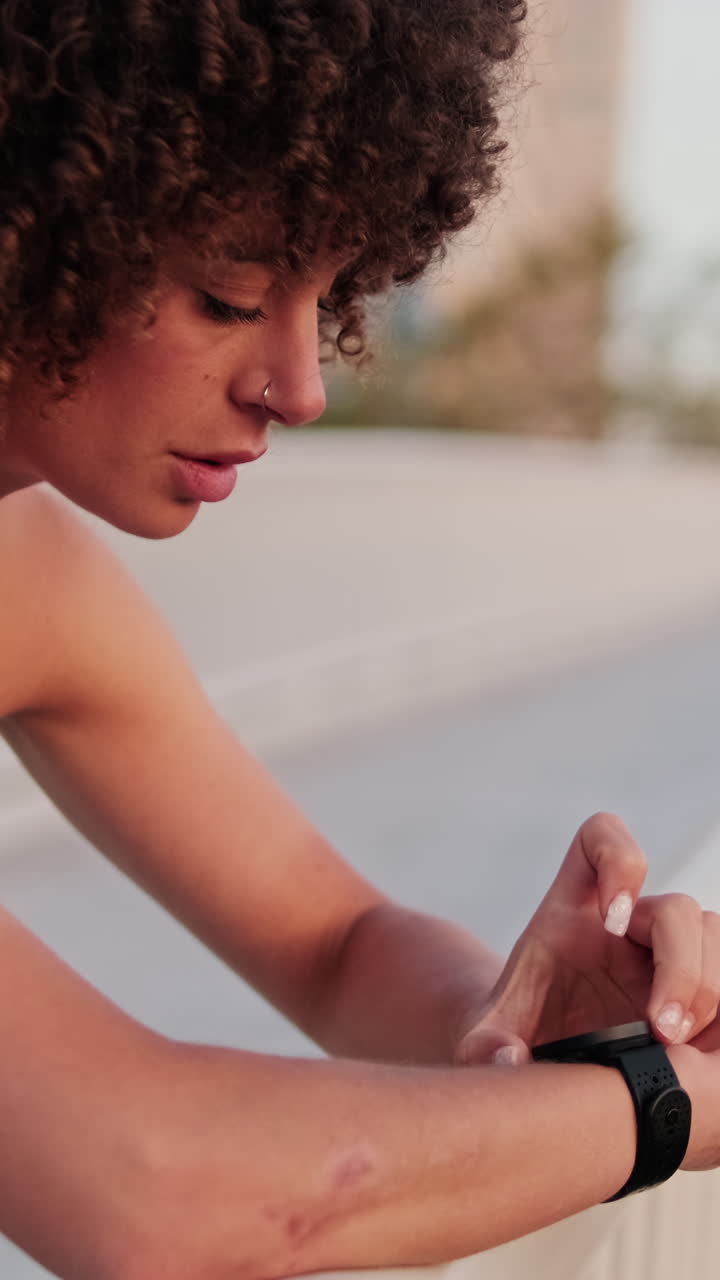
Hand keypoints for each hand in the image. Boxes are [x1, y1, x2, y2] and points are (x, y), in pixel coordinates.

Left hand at [455, 812, 719, 1066]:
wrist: (536, 1060)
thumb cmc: (513, 1033)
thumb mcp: (485, 1039)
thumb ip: (486, 1044)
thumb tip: (510, 1060)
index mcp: (573, 909)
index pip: (602, 838)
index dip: (619, 856)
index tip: (611, 919)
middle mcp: (628, 922)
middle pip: (678, 910)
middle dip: (681, 969)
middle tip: (661, 1029)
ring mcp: (663, 954)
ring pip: (713, 938)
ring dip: (706, 990)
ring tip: (676, 1045)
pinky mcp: (688, 991)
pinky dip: (719, 1012)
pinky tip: (698, 1052)